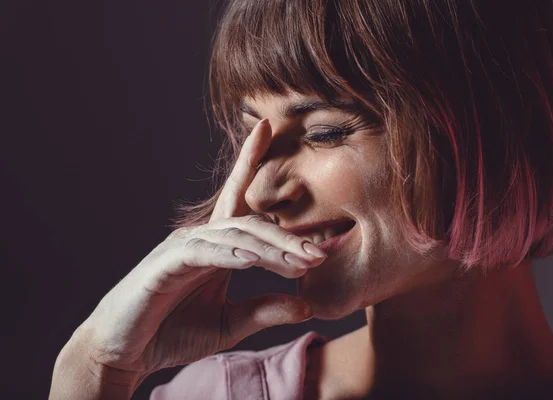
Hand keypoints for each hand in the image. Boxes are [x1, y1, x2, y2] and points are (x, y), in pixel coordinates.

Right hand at [73, 119, 326, 378]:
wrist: (127, 354)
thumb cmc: (173, 333)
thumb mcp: (230, 323)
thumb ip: (264, 310)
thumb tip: (307, 305)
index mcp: (217, 247)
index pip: (238, 198)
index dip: (250, 160)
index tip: (267, 127)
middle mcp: (201, 239)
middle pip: (251, 224)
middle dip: (288, 237)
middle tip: (321, 251)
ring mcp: (182, 248)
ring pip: (235, 237)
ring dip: (270, 249)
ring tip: (303, 261)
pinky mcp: (166, 264)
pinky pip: (204, 252)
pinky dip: (229, 254)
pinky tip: (252, 259)